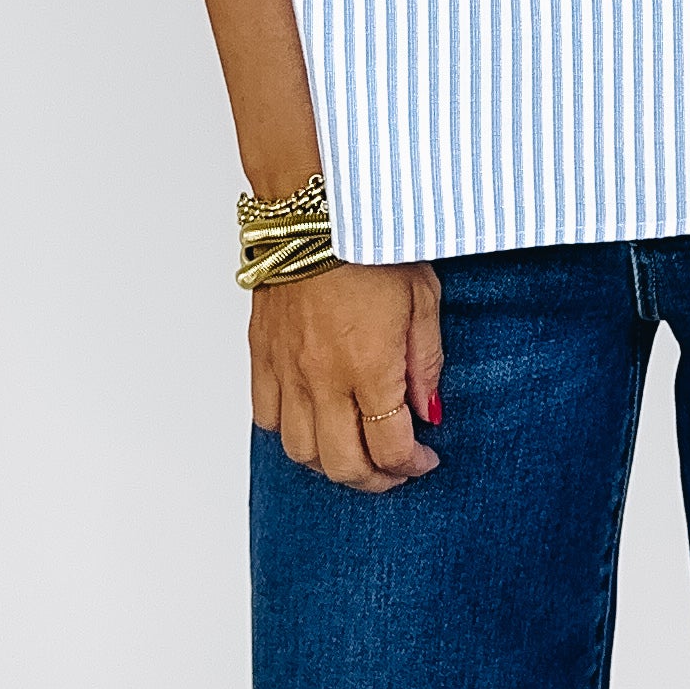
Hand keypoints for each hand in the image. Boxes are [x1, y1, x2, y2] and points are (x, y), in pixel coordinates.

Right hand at [248, 259, 444, 491]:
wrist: (313, 208)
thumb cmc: (370, 243)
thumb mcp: (424, 298)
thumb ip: (426, 362)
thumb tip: (427, 411)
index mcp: (369, 367)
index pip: (389, 447)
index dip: (412, 465)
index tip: (425, 458)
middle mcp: (323, 378)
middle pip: (342, 465)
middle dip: (375, 480)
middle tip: (395, 470)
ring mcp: (287, 370)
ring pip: (300, 451)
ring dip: (331, 463)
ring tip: (355, 450)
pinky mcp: (262, 355)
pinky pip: (266, 417)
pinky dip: (290, 432)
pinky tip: (315, 420)